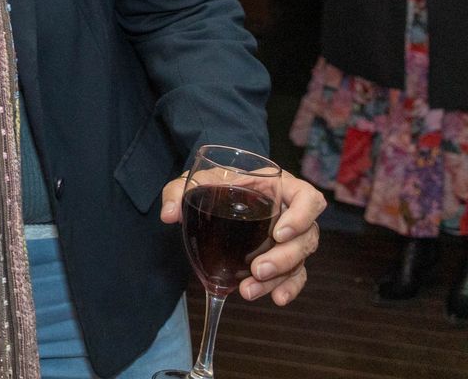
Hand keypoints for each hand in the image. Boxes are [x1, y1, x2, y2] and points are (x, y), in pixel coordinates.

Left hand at [159, 169, 325, 305]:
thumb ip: (179, 191)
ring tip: (250, 289)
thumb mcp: (198, 180)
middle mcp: (291, 213)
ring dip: (279, 277)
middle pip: (306, 237)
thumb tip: (169, 215)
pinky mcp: (284, 257)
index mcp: (280, 187)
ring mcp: (291, 237)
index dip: (301, 216)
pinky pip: (295, 275)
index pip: (309, 199)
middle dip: (284, 258)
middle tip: (258, 269)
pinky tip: (276, 298)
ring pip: (299, 260)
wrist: (218, 195)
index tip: (279, 233)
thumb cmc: (217, 183)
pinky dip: (287, 287)